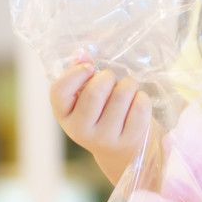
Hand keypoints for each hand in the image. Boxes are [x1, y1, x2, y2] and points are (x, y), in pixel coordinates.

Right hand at [49, 61, 154, 183]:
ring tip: (127, 88)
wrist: (121, 148)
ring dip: (128, 84)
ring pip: (121, 95)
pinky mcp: (128, 140)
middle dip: (107, 76)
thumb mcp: (84, 95)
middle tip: (111, 78)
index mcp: (64, 115)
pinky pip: (140, 106)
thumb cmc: (101, 112)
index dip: (75, 73)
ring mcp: (104, 138)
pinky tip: (137, 101)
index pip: (59, 91)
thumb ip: (80, 72)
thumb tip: (82, 54)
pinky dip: (142, 97)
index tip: (89, 67)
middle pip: (94, 92)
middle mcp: (80, 130)